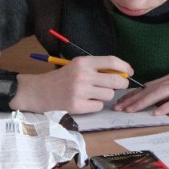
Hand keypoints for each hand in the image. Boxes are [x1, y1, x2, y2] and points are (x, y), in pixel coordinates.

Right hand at [11, 55, 131, 113]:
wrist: (39, 92)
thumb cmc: (61, 78)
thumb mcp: (77, 66)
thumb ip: (97, 68)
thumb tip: (122, 73)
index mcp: (83, 62)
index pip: (112, 61)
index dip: (125, 67)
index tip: (130, 72)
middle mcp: (83, 75)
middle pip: (116, 80)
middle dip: (121, 84)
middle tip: (117, 86)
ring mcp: (80, 91)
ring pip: (109, 95)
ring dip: (105, 96)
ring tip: (92, 94)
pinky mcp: (77, 106)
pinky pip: (99, 106)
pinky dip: (95, 105)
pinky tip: (85, 102)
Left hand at [113, 68, 168, 114]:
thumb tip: (156, 100)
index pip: (149, 86)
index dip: (133, 94)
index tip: (120, 103)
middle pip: (151, 89)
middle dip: (133, 99)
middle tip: (119, 108)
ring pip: (161, 93)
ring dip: (144, 102)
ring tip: (132, 110)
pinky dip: (167, 106)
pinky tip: (157, 112)